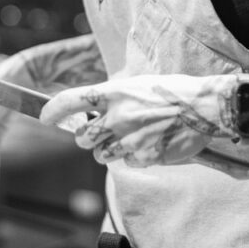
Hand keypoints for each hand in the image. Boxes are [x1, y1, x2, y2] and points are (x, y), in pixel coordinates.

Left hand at [39, 73, 236, 166]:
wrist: (204, 107)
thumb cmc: (172, 91)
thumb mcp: (137, 84)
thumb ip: (114, 97)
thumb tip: (94, 108)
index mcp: (116, 92)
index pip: (73, 100)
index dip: (53, 110)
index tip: (44, 116)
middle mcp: (120, 116)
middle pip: (84, 138)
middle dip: (88, 139)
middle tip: (99, 134)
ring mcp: (133, 138)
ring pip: (103, 155)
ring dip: (109, 151)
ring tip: (128, 138)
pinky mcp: (147, 156)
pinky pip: (129, 163)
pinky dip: (134, 158)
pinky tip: (148, 144)